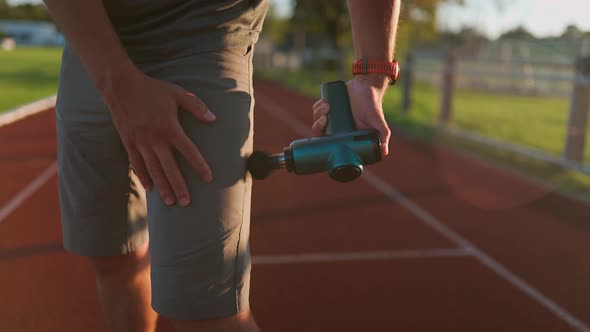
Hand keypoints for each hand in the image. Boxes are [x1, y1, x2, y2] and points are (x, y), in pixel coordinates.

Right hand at [103, 68, 214, 206]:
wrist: (121, 86)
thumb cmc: (152, 89)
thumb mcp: (177, 93)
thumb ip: (196, 106)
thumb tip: (213, 119)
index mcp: (170, 128)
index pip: (189, 152)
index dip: (199, 166)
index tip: (209, 179)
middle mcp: (155, 140)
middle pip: (170, 168)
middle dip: (179, 186)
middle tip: (187, 203)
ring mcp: (140, 143)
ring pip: (153, 170)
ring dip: (162, 187)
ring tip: (170, 202)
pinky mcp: (129, 143)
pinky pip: (137, 164)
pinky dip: (144, 177)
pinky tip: (150, 189)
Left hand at [311, 74, 391, 155]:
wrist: (367, 84)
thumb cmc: (373, 103)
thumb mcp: (378, 120)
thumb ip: (384, 134)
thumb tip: (384, 152)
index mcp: (347, 136)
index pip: (331, 145)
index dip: (323, 141)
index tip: (324, 132)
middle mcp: (339, 129)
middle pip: (321, 133)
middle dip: (318, 126)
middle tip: (324, 117)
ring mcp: (334, 117)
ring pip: (318, 120)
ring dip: (317, 113)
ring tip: (327, 106)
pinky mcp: (330, 106)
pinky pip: (318, 110)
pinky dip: (317, 106)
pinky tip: (322, 103)